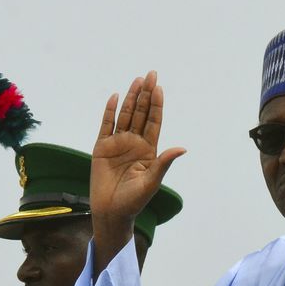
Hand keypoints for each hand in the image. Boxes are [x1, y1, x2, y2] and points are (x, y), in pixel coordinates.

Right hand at [90, 70, 185, 271]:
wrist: (111, 211)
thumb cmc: (134, 200)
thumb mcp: (152, 181)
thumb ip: (164, 162)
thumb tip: (183, 148)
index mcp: (149, 150)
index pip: (154, 122)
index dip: (157, 105)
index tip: (160, 88)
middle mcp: (134, 143)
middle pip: (141, 113)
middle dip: (146, 94)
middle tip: (151, 74)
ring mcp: (117, 143)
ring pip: (125, 115)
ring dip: (131, 98)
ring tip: (137, 80)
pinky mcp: (101, 147)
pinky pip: (105, 125)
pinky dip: (109, 111)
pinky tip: (114, 97)